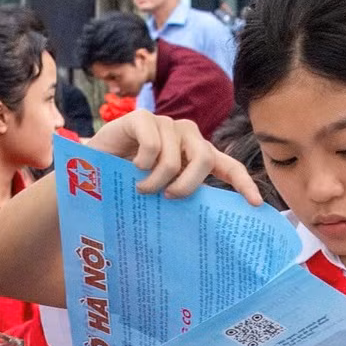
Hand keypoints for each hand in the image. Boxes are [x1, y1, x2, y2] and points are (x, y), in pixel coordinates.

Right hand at [88, 110, 260, 203]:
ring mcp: (165, 123)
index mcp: (197, 154)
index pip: (228, 166)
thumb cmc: (129, 183)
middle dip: (187, 185)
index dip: (244, 183)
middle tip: (168, 197)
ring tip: (141, 188)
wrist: (89, 169)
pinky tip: (130, 165)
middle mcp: (186, 135)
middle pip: (203, 159)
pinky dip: (141, 162)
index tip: (256, 204)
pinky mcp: (142, 118)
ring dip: (156, 180)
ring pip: (173, 158)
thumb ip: (181, 196)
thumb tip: (207, 227)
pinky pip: (152, 144)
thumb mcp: (161, 192)